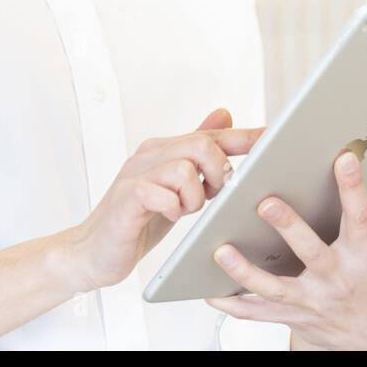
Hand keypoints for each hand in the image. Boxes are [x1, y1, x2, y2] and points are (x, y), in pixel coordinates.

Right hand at [65, 108, 263, 290]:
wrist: (93, 252)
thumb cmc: (137, 219)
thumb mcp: (175, 186)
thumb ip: (197, 154)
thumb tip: (224, 114)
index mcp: (165, 150)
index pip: (211, 136)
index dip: (245, 137)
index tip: (273, 138)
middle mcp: (150, 155)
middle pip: (201, 145)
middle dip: (217, 173)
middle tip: (211, 194)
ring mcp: (136, 175)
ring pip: (184, 168)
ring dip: (194, 196)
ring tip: (184, 210)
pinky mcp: (127, 199)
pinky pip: (160, 194)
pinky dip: (173, 208)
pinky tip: (168, 216)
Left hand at [205, 151, 366, 350]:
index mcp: (363, 255)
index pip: (360, 217)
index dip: (353, 188)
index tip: (345, 157)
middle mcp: (336, 278)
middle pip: (310, 251)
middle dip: (288, 227)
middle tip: (265, 201)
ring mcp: (310, 301)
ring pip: (274, 287)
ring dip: (245, 271)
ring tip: (220, 249)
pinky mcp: (289, 316)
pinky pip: (256, 314)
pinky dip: (231, 306)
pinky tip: (207, 293)